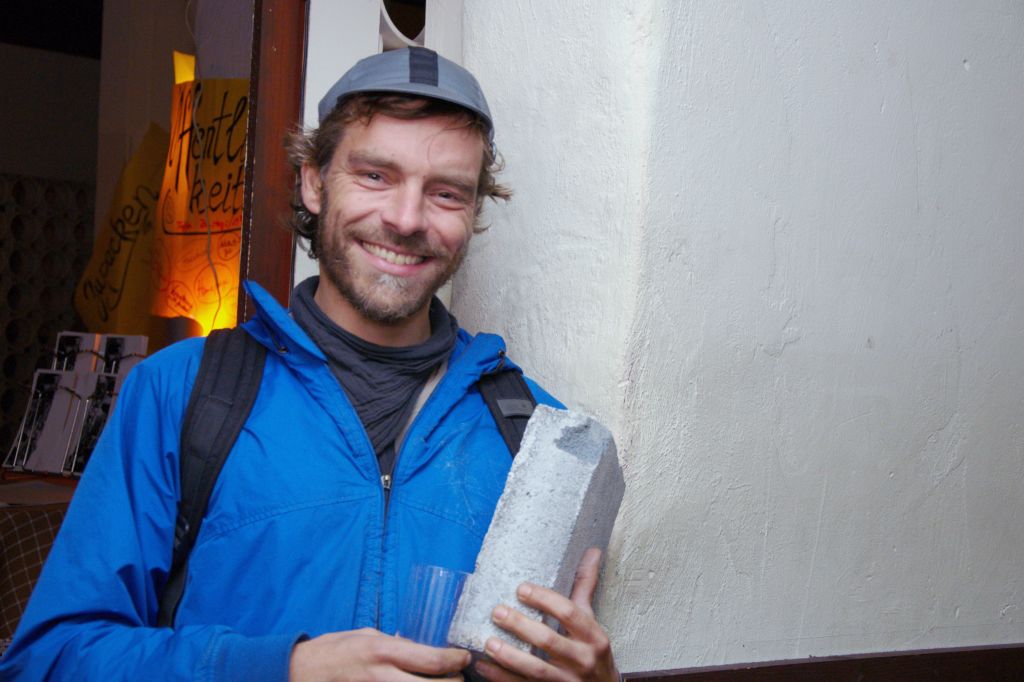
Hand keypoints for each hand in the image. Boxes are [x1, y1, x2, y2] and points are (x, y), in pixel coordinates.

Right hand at [289, 627, 470, 680]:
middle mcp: (382, 675)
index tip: (464, 658)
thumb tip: (418, 647)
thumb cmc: (333, 651)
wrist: (299, 672)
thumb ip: (393, 643)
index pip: (433, 659)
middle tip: (460, 677)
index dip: (456, 660)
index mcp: (383, 651)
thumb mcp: (365, 636)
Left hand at [475, 548, 617, 681]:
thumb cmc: (593, 652)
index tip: (520, 589)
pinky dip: (501, 678)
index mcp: (593, 636)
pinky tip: (483, 666)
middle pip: (548, 640)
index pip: (568, 613)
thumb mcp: (592, 620)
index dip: (544, 599)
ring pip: (535, 669)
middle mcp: (581, 659)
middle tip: (497, 611)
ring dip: (509, 656)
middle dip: (520, 626)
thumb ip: (585, 587)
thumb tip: (592, 551)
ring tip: (488, 642)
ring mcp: (566, 681)